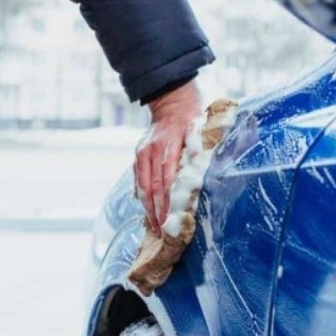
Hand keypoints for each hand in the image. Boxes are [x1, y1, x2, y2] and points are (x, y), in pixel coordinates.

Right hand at [134, 81, 201, 234]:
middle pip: (153, 187)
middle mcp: (151, 151)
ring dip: (148, 208)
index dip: (167, 201)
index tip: (170, 219)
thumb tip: (196, 164)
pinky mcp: (138, 157)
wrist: (172, 105)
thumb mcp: (198, 130)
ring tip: (154, 226)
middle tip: (162, 230)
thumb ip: (196, 147)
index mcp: (167, 146)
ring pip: (142, 186)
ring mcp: (142, 154)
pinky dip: (142, 197)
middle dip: (157, 211)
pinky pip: (138, 180)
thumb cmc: (191, 121)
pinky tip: (147, 212)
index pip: (166, 180)